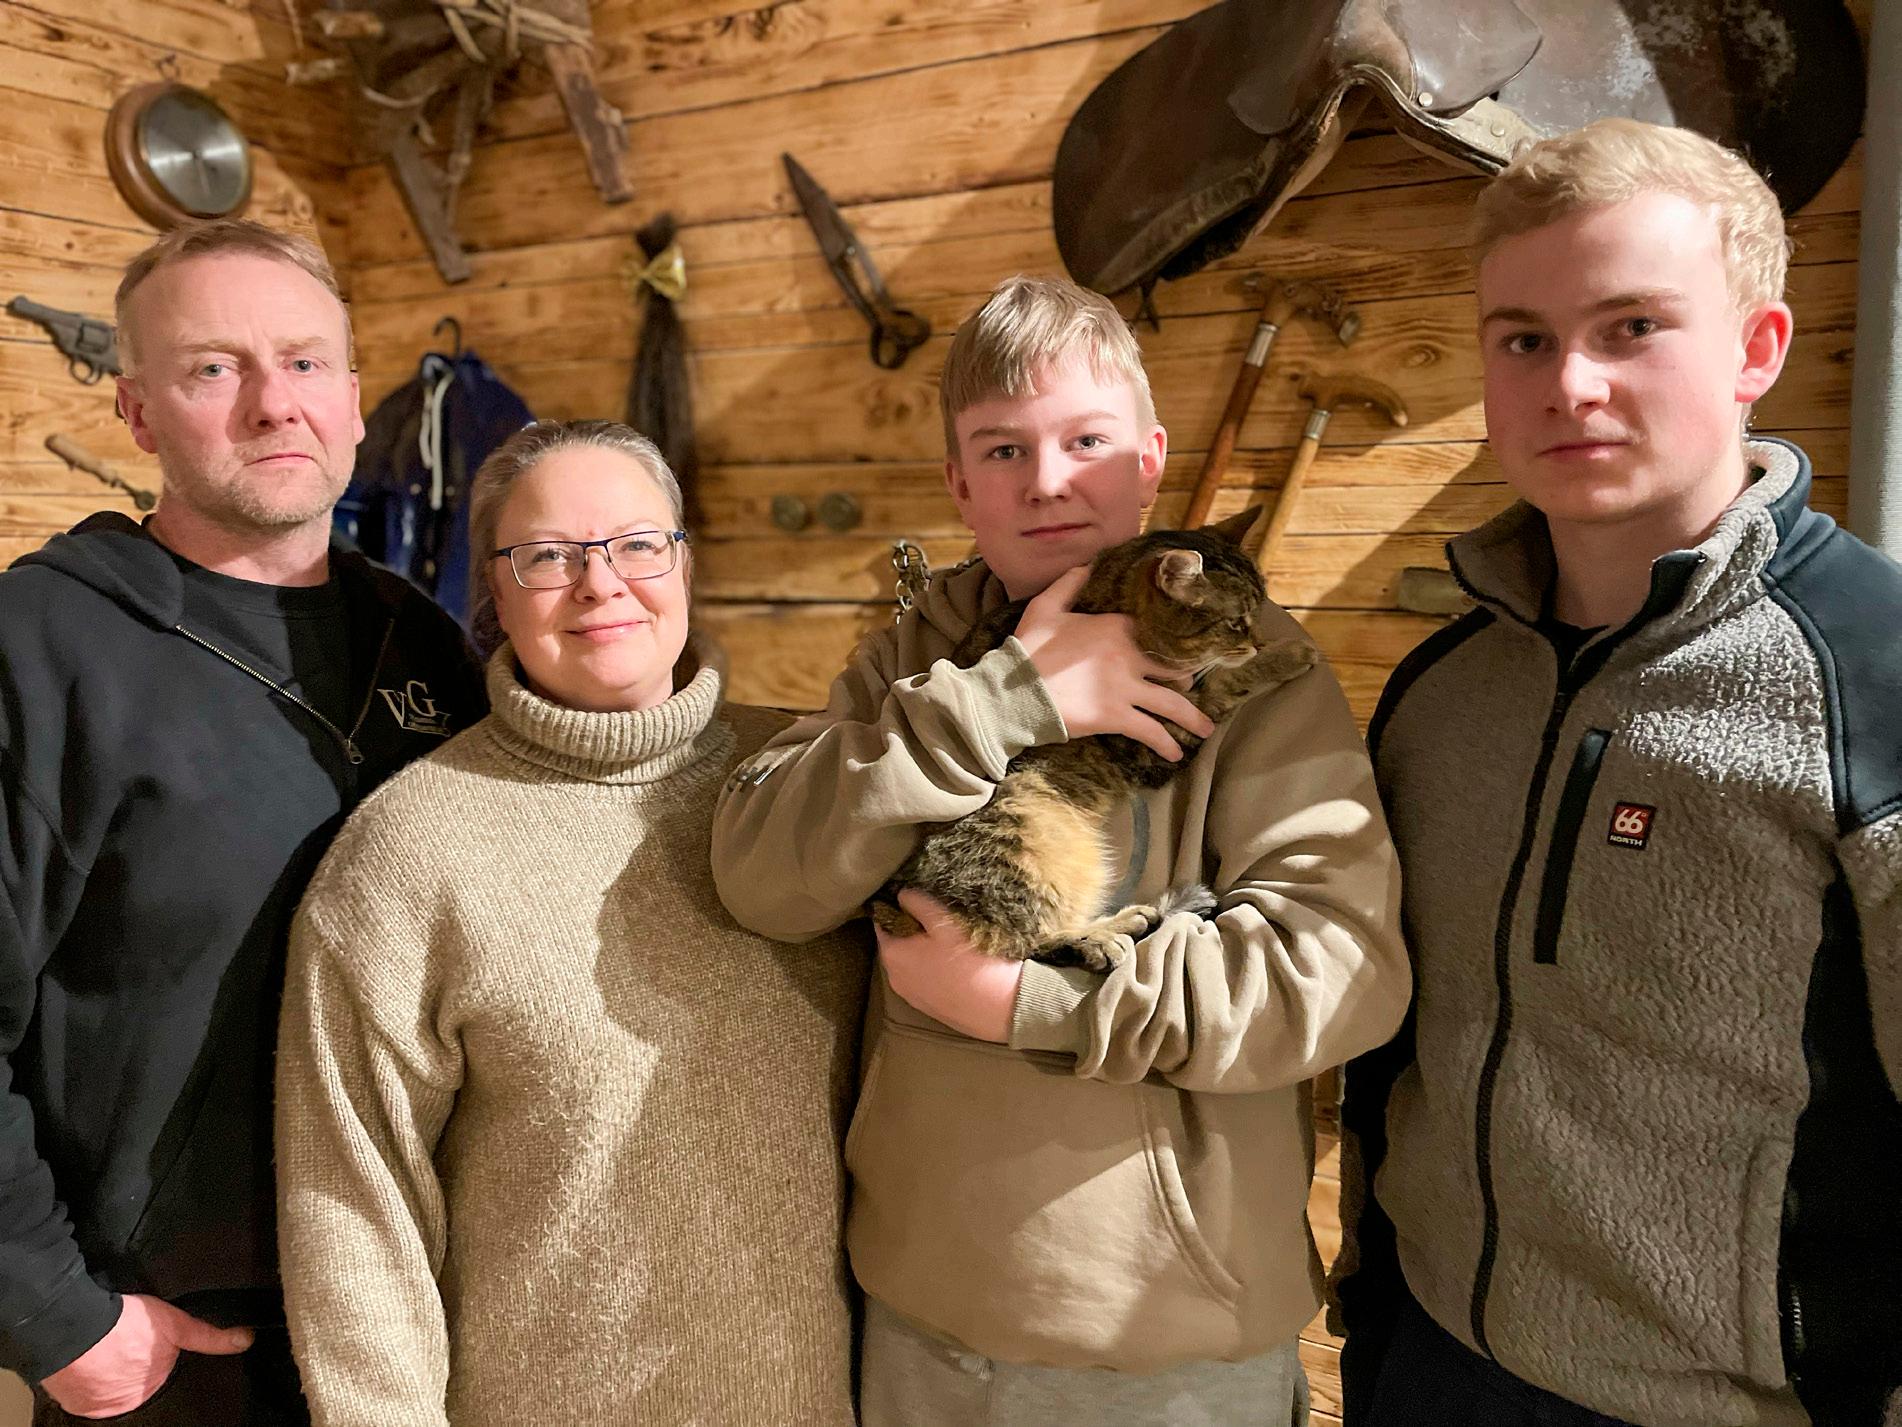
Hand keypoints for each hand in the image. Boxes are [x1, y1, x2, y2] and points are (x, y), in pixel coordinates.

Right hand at [41, 1294, 252, 1417]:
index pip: (160, 1372)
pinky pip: (88, 1393)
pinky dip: (89, 1381)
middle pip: (138, 1380)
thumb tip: (246, 1340)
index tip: (142, 1345)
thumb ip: (208, 1337)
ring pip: (113, 1386)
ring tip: (108, 1349)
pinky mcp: (79, 1404)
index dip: (153, 1355)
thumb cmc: (124, 1323)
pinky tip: (91, 1363)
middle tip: (125, 1341)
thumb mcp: (175, 1324)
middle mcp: (132, 1400)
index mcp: (156, 1385)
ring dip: (112, 1372)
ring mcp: (104, 1405)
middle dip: (135, 1363)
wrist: (73, 1329)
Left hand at [877, 890, 1021, 1042]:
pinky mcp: (926, 1007)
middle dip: (909, 929)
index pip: (881, 923)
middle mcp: (894, 977)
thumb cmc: (970, 962)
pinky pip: (920, 978)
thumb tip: (901, 894)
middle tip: (934, 916)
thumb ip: (919, 904)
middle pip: (895, 944)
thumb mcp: (945, 924)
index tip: (913, 899)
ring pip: (909, 962)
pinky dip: (929, 968)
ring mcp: (909, 995)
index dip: (895, 908)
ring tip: (945, 938)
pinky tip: (951, 962)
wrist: (999, 1009)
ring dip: (920, 950)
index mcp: (892, 955)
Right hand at [1014, 566, 1215, 760]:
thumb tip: (1088, 564)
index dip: (1173, 646)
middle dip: (1188, 681)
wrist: (1013, 691)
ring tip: (1205, 730)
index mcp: (1115, 626)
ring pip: (1172, 703)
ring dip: (1192, 719)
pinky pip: (1151, 731)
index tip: (1182, 654)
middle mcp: (1128, 655)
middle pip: (1174, 668)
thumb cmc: (1028, 649)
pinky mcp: (1116, 716)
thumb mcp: (1045, 607)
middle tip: (1193, 690)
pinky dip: (1166, 744)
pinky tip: (1175, 754)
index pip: (1157, 633)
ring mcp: (1125, 688)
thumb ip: (1070, 583)